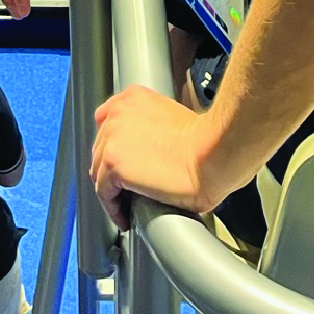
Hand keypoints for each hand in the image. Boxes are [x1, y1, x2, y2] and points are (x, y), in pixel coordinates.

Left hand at [88, 82, 229, 218]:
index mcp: (133, 97)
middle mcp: (118, 113)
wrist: (213, 154)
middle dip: (111, 170)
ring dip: (113, 191)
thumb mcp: (173, 116)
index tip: (120, 160)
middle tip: (125, 188)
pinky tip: (126, 216)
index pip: (106, 120)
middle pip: (100, 148)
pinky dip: (114, 208)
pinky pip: (104, 194)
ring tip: (126, 205)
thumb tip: (143, 150)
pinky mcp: (113, 163)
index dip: (112, 144)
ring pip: (99, 172)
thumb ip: (150, 124)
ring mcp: (112, 137)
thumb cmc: (205, 141)